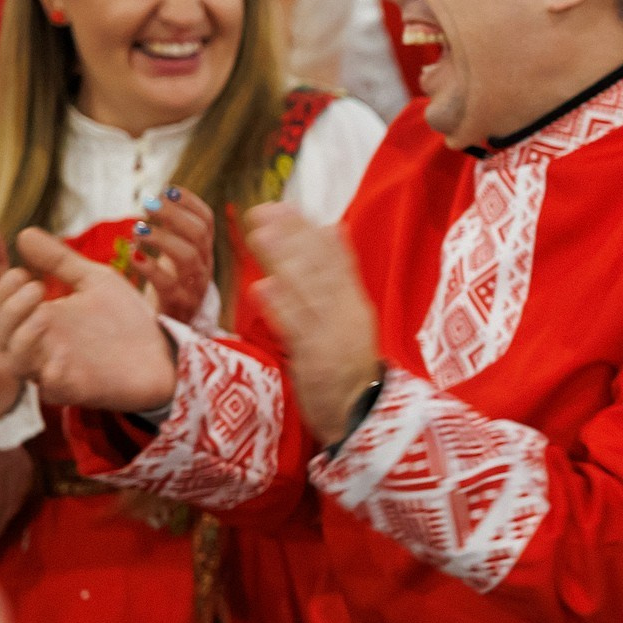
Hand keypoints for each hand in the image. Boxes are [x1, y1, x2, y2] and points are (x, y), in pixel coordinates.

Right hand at [9, 228, 175, 412]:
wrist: (163, 350)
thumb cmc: (125, 318)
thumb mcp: (93, 280)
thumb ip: (60, 261)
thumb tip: (23, 233)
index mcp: (39, 316)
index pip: (0, 305)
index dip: (0, 288)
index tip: (20, 269)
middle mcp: (39, 344)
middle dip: (7, 308)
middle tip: (34, 286)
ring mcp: (55, 368)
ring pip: (16, 362)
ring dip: (22, 337)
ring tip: (44, 313)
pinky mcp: (76, 390)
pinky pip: (50, 388)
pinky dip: (49, 373)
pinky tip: (58, 357)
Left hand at [129, 187, 214, 323]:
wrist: (172, 336)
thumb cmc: (168, 289)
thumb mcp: (175, 259)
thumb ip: (170, 233)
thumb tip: (155, 199)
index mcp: (204, 252)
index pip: (207, 220)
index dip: (190, 201)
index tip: (168, 189)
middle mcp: (204, 267)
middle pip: (199, 233)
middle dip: (174, 214)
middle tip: (147, 203)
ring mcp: (194, 287)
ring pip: (188, 255)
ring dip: (162, 237)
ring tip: (137, 229)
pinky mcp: (178, 305)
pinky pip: (168, 284)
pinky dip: (149, 267)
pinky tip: (132, 256)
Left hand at [246, 202, 380, 444]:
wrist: (363, 418)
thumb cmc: (349, 369)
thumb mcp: (352, 319)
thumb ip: (340, 279)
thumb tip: (334, 229)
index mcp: (354, 303)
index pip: (335, 258)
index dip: (309, 230)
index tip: (285, 204)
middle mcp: (346, 314)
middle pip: (320, 268)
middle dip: (292, 236)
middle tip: (264, 209)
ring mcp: (332, 336)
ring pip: (308, 292)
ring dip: (284, 261)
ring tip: (259, 235)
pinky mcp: (317, 361)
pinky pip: (299, 330)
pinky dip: (281, 308)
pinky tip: (262, 288)